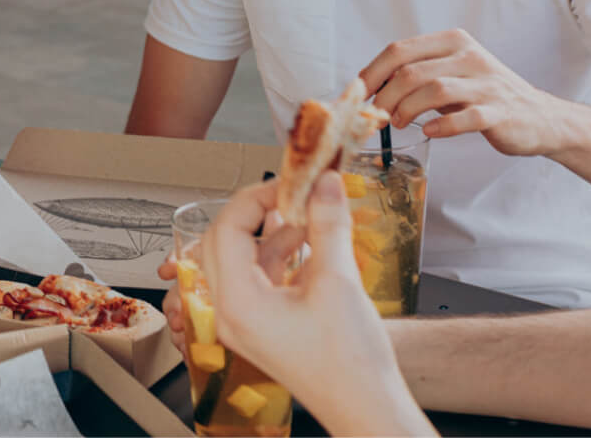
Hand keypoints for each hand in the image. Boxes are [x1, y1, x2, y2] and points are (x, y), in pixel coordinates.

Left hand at [211, 176, 420, 435]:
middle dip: (258, 214)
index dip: (255, 199)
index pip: (225, 230)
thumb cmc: (350, 363)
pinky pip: (258, 282)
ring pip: (242, 262)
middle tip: (292, 196)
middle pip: (225, 243)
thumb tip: (323, 184)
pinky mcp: (262, 328)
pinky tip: (309, 246)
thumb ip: (327, 224)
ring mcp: (244, 324)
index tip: (287, 184)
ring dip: (271, 236)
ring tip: (308, 218)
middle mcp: (230, 314)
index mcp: (236, 303)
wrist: (365, 407)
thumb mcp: (339, 281)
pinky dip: (278, 259)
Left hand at [358, 29, 574, 156]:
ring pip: (434, 90)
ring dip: (407, 110)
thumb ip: (417, 75)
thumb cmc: (485, 96)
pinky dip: (443, 126)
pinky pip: (466, 117)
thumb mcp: (451, 75)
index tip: (357, 93)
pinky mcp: (500, 111)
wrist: (539, 117)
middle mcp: (470, 57)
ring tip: (398, 123)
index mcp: (453, 43)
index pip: (400, 50)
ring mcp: (487, 84)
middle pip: (411, 72)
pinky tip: (431, 132)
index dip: (372, 72)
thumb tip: (371, 88)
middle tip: (377, 115)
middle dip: (385, 97)